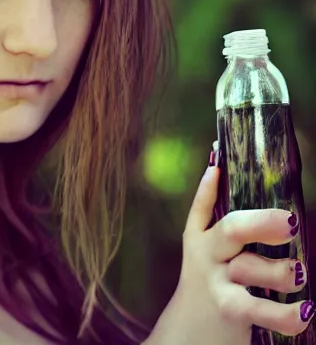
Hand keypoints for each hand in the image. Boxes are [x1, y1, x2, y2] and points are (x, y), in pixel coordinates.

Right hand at [146, 164, 313, 344]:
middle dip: (261, 223)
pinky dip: (286, 313)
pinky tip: (306, 310)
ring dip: (280, 271)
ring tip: (299, 272)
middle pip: (231, 230)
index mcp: (200, 237)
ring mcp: (218, 283)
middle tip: (290, 223)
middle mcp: (207, 256)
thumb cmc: (210, 280)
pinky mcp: (231, 311)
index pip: (201, 206)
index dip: (209, 187)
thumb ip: (212, 212)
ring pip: (251, 270)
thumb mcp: (205, 247)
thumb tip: (217, 166)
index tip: (219, 166)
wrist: (189, 331)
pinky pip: (261, 310)